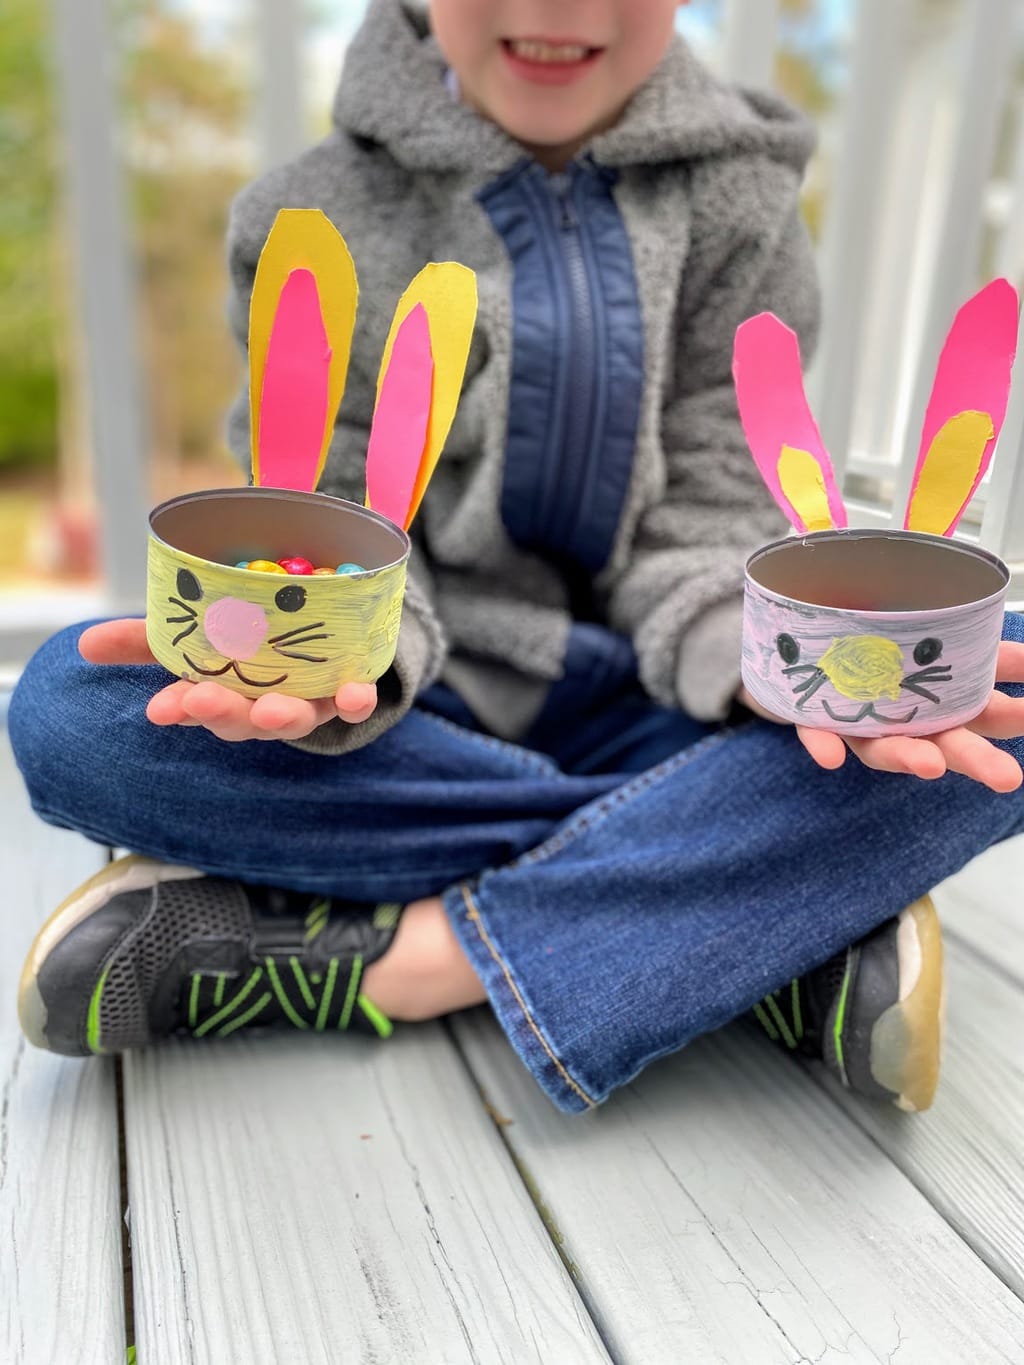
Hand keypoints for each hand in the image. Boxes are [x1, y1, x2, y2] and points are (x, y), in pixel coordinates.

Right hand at [80, 619, 377, 741]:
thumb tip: (83, 644)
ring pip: (296, 718)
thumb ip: (145, 639)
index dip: (179, 708)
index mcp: (223, 697)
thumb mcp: (194, 635)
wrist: (322, 638)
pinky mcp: (346, 694)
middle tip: (203, 701)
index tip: (161, 707)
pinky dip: (356, 701)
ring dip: (284, 716)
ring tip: (273, 710)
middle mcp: (263, 708)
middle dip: (222, 712)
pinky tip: (355, 693)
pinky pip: (353, 703)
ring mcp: (307, 704)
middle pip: (243, 719)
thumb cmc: (246, 644)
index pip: (194, 708)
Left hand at [737, 639, 1023, 793]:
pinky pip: (817, 733)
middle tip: (1008, 777)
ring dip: (908, 758)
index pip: (984, 710)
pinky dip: (825, 745)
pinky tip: (831, 757)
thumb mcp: (931, 631)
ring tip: (931, 765)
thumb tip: (1021, 647)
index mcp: (940, 698)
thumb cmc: (874, 639)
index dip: (1010, 715)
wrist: (801, 639)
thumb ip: (974, 638)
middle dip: (976, 759)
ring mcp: (860, 722)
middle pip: (945, 743)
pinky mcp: (812, 717)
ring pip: (886, 748)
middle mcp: (904, 720)